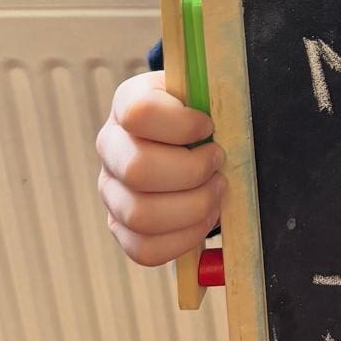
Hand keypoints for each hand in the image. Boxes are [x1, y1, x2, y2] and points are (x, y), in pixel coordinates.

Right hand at [96, 70, 225, 266]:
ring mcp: (111, 189)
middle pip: (138, 170)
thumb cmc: (203, 114)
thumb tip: (229, 122)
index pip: (139, 113)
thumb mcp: (206, 93)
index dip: (182, 124)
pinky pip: (144, 248)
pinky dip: (183, 238)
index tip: (209, 126)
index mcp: (129, 102)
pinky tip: (205, 217)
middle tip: (219, 164)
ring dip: (192, 207)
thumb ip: (213, 98)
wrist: (190, 138)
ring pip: (140, 214)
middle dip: (192, 172)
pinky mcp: (120, 224)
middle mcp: (111, 146)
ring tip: (216, 191)